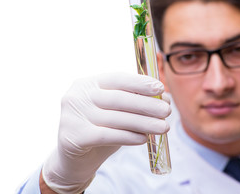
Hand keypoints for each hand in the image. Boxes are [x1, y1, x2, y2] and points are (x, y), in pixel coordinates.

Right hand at [42, 72, 170, 193]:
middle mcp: (77, 96)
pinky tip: (144, 139)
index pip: (117, 79)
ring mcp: (72, 116)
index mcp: (88, 83)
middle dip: (146, 104)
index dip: (140, 83)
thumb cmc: (99, 130)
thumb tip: (164, 98)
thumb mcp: (116, 113)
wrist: (73, 160)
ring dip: (144, 122)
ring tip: (163, 127)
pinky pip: (108, 135)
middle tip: (167, 111)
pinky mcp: (74, 137)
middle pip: (119, 98)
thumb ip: (134, 103)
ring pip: (116, 118)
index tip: (161, 88)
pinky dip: (129, 136)